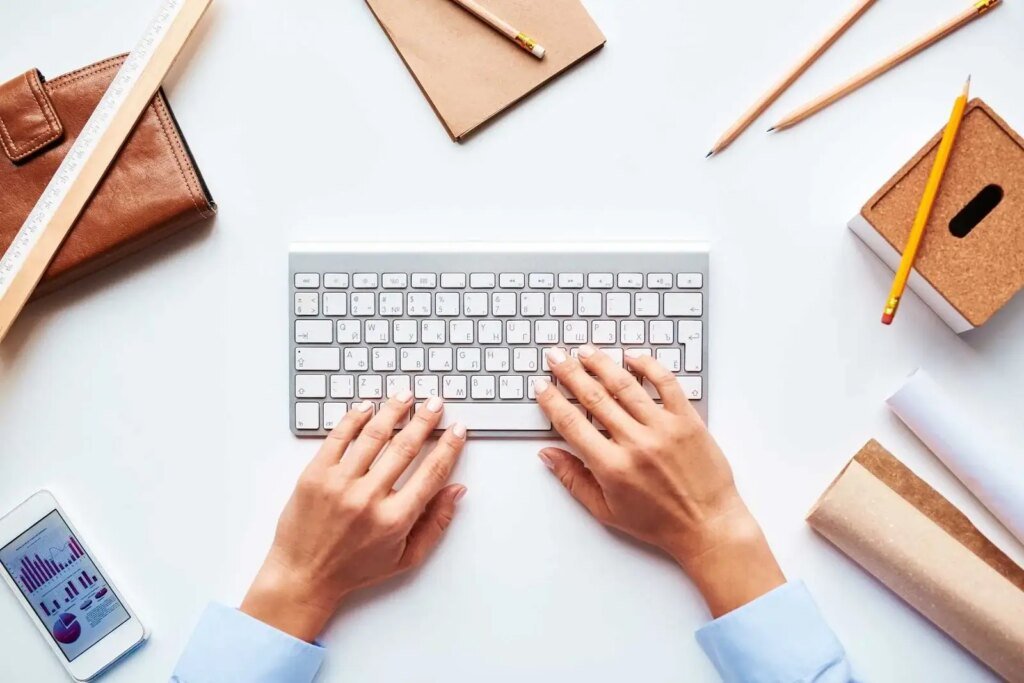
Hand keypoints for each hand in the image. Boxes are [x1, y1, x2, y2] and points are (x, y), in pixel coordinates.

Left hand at [241, 393, 466, 640]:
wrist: (302, 576)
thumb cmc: (355, 570)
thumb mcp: (406, 558)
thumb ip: (436, 523)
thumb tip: (457, 490)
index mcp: (395, 520)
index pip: (432, 472)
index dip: (449, 447)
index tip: (457, 430)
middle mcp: (368, 499)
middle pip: (405, 447)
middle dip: (425, 420)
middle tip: (435, 403)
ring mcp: (339, 484)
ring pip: (373, 435)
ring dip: (393, 411)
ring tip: (406, 396)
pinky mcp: (314, 475)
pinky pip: (338, 437)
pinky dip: (354, 418)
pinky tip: (367, 407)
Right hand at [535, 346, 784, 616]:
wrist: (708, 526)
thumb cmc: (658, 524)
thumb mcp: (605, 511)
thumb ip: (573, 479)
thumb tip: (547, 454)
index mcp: (612, 467)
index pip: (571, 423)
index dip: (551, 401)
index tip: (541, 386)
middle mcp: (636, 443)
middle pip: (594, 397)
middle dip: (569, 372)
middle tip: (556, 356)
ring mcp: (663, 428)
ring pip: (625, 385)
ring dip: (601, 363)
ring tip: (586, 351)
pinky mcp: (688, 421)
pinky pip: (666, 384)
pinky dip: (648, 366)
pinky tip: (633, 357)